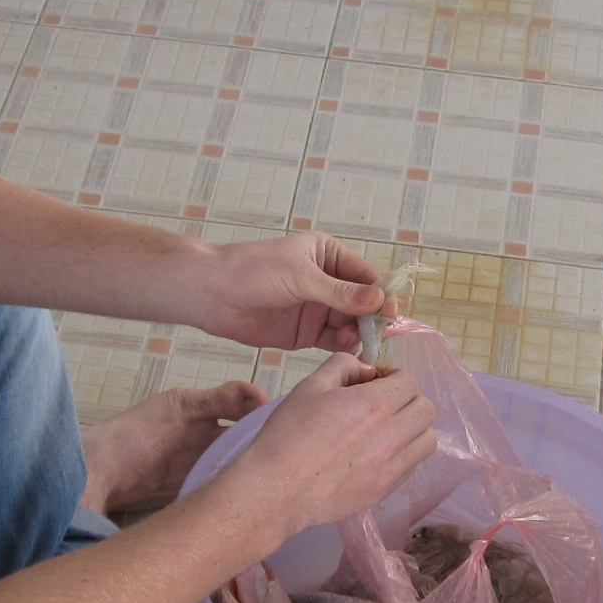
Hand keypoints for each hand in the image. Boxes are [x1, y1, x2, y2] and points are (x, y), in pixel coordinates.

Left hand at [184, 233, 382, 352]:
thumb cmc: (252, 271)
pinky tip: (347, 347)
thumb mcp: (300, 277)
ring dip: (359, 332)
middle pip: (362, 303)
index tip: (391, 312)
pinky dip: (344, 345)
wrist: (211, 294)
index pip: (366, 276)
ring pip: (351, 324)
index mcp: (328, 255)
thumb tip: (379, 301)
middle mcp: (327, 282)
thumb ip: (340, 292)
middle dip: (373, 317)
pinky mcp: (305, 333)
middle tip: (381, 333)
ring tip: (358, 340)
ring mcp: (317, 308)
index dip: (381, 295)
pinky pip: (333, 340)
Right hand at [219, 353, 437, 538]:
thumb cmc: (288, 434)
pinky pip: (414, 465)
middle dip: (408, 400)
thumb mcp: (310, 386)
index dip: (393, 377)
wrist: (277, 489)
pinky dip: (405, 455)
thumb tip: (366, 370)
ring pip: (428, 440)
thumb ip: (343, 367)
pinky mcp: (387, 489)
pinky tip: (380, 454)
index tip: (375, 383)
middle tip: (383, 405)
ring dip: (413, 429)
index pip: (409, 381)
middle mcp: (392, 435)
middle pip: (426, 409)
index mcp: (373, 404)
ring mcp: (392, 466)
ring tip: (387, 431)